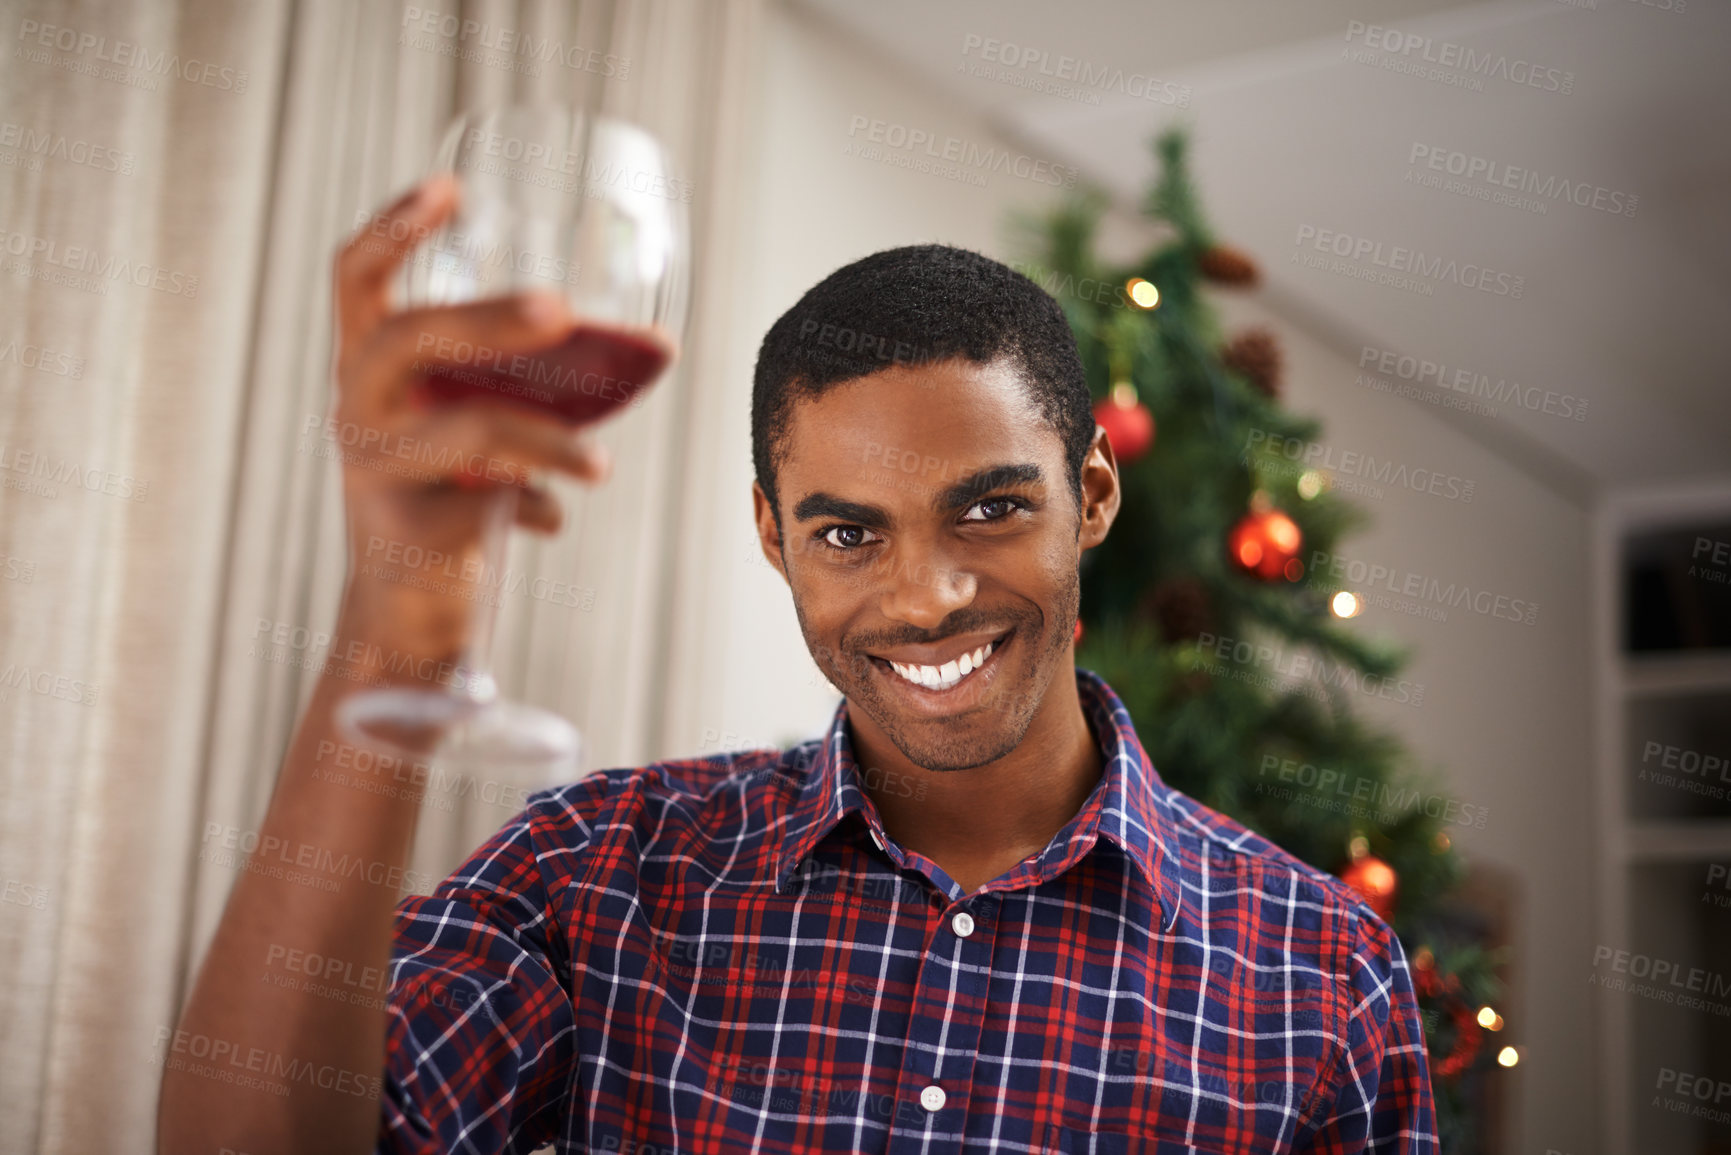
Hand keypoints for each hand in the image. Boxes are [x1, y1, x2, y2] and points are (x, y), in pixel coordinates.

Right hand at [325, 175, 611, 674]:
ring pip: (469, 428)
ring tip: (600, 466)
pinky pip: (493, 500)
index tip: (450, 184)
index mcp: (369, 369)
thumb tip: (658, 347)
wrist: (413, 614)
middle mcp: (357, 408)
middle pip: (406, 335)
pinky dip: (539, 503)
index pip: (356, 279)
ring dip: (550, 442)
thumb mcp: (482, 427)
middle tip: (561, 308)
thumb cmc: (456, 499)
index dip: (393, 228)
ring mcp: (373, 468)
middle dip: (487, 316)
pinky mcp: (404, 529)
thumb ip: (539, 385)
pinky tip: (550, 520)